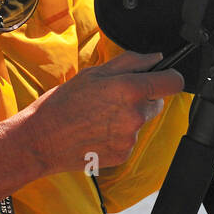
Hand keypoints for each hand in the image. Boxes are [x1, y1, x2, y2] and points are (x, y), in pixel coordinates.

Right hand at [0, 50, 186, 212]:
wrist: (41, 140)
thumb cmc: (62, 103)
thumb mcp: (93, 73)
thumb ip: (130, 62)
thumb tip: (156, 58)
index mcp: (129, 90)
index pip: (173, 83)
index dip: (170, 77)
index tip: (163, 77)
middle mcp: (134, 115)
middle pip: (156, 103)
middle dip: (142, 98)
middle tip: (113, 99)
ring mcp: (129, 138)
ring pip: (141, 122)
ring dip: (128, 118)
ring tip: (99, 117)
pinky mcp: (123, 155)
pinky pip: (129, 141)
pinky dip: (118, 136)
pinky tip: (96, 132)